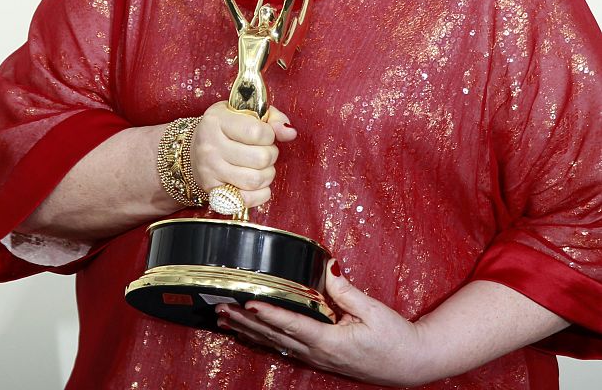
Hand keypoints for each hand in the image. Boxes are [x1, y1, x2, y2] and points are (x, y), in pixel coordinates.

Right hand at [190, 102, 296, 207]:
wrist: (192, 150)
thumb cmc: (225, 129)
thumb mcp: (244, 113)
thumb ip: (272, 118)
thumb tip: (290, 133)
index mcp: (218, 121)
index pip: (256, 132)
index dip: (269, 134)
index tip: (265, 134)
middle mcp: (210, 146)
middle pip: (260, 158)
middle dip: (271, 155)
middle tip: (265, 151)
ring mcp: (210, 170)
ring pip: (255, 180)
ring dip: (267, 174)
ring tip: (261, 167)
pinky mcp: (212, 191)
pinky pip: (246, 199)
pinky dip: (260, 194)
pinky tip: (257, 184)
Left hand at [214, 260, 426, 386]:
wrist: (411, 364)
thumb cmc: (395, 337)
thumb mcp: (373, 310)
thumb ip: (347, 291)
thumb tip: (328, 269)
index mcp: (330, 341)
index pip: (292, 324)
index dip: (268, 313)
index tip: (248, 302)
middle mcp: (318, 353)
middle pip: (275, 336)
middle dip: (246, 322)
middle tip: (221, 309)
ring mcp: (318, 359)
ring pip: (276, 344)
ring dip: (249, 332)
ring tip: (225, 320)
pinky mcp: (321, 358)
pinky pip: (286, 349)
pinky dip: (264, 340)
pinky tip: (251, 335)